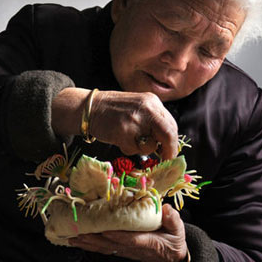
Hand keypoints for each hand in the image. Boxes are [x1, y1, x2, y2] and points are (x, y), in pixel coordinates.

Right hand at [51, 88, 178, 159]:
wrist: (88, 108)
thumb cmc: (113, 110)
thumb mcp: (138, 107)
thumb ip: (153, 120)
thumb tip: (167, 143)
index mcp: (152, 101)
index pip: (171, 125)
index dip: (173, 142)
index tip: (170, 153)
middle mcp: (146, 108)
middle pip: (168, 135)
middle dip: (168, 151)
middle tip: (165, 160)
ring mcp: (134, 120)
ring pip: (150, 146)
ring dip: (142, 149)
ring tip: (129, 140)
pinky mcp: (123, 132)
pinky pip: (133, 150)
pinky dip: (128, 149)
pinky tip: (119, 139)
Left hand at [67, 204, 187, 261]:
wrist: (170, 260)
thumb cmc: (172, 242)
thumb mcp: (177, 231)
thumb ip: (172, 220)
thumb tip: (165, 208)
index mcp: (146, 242)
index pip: (130, 239)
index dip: (117, 235)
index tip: (105, 230)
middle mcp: (131, 248)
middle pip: (109, 244)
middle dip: (93, 238)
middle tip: (77, 232)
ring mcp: (123, 251)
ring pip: (102, 247)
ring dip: (86, 243)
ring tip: (70, 237)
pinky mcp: (118, 250)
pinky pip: (101, 248)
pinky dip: (87, 245)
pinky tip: (76, 242)